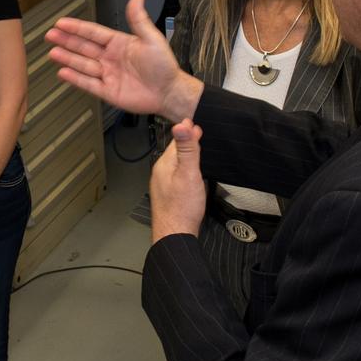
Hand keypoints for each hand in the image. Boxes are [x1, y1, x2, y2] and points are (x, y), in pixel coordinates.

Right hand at [46, 0, 199, 120]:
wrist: (169, 92)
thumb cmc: (164, 66)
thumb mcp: (152, 38)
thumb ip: (139, 20)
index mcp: (119, 43)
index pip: (93, 33)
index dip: (77, 28)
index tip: (61, 22)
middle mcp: (110, 58)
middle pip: (83, 47)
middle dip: (66, 40)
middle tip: (50, 35)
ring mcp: (107, 74)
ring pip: (82, 65)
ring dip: (67, 58)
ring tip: (53, 52)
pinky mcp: (107, 91)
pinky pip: (88, 83)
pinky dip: (75, 78)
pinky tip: (63, 72)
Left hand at [149, 119, 206, 242]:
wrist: (175, 235)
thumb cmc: (182, 208)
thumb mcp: (188, 174)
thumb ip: (187, 149)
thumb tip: (182, 125)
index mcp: (164, 164)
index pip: (177, 140)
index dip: (189, 132)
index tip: (199, 125)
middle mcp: (161, 172)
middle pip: (177, 152)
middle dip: (188, 143)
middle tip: (200, 133)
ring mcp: (164, 184)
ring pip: (177, 164)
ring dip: (187, 156)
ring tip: (198, 149)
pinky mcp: (170, 194)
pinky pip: (178, 175)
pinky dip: (186, 170)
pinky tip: (193, 174)